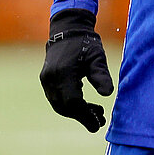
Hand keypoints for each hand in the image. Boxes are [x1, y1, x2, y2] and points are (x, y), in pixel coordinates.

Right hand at [40, 8, 113, 131]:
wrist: (67, 30)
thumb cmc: (85, 44)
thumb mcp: (97, 58)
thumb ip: (101, 75)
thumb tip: (108, 94)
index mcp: (63, 72)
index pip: (73, 102)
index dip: (85, 115)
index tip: (98, 124)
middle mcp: (51, 78)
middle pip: (65, 107)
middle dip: (82, 116)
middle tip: (99, 121)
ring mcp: (46, 80)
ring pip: (59, 105)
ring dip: (76, 113)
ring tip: (96, 112)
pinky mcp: (45, 80)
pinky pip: (56, 99)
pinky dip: (70, 105)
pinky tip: (84, 104)